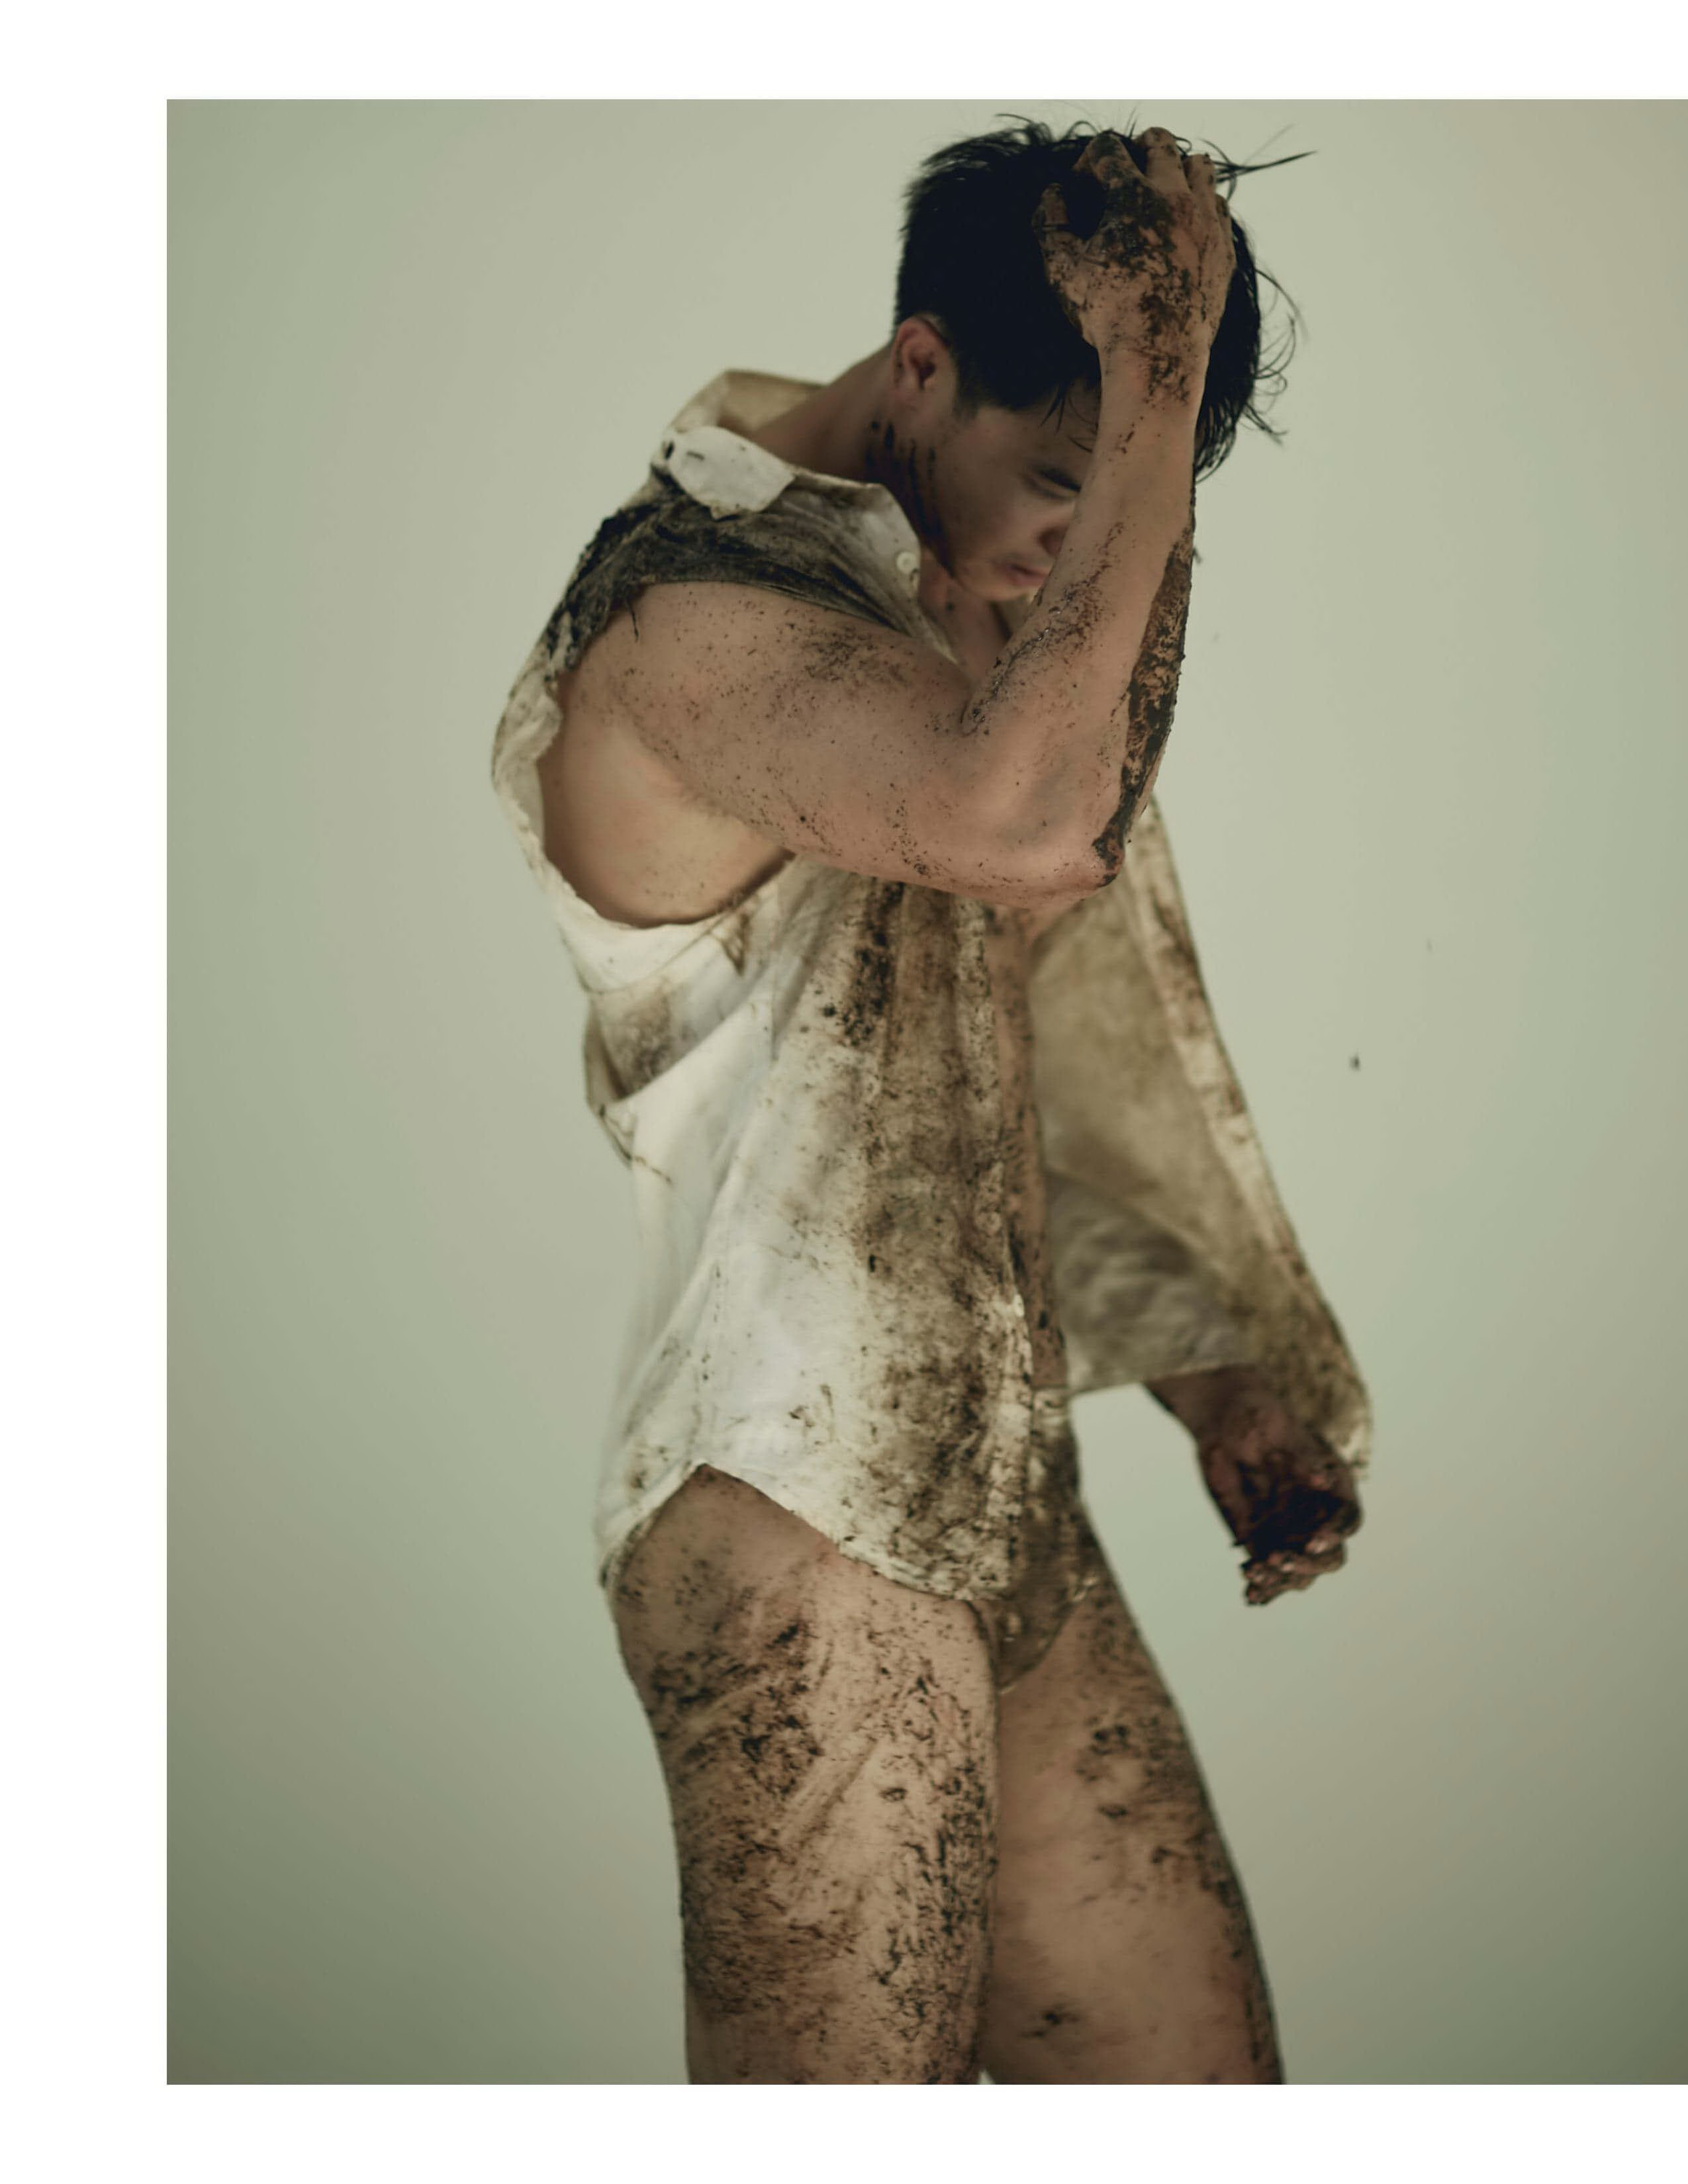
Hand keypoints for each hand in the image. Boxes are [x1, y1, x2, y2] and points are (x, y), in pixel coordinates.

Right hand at [1033, 127, 1236, 400]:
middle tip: (1124, 168)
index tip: (1083, 186)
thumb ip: (1050, 224)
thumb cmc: (1106, 315)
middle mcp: (1175, 196)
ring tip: (1159, 190)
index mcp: (1132, 194)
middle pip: (1160, 143)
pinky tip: (1181, 224)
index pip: (1109, 148)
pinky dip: (1198, 204)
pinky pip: (1216, 205)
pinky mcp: (1223, 246)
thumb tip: (1052, 193)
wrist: (1159, 355)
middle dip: (1137, 148)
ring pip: (1199, 166)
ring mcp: (1205, 219)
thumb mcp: (1063, 270)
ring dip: (1176, 169)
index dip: (1089, 161)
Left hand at [1150, 1364, 1362, 1604]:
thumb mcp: (1279, 1430)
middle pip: (1328, 1556)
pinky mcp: (1261, 1538)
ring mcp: (1290, 1529)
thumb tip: (1323, 1480)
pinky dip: (1262, 1585)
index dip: (1336, 1532)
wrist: (1222, 1422)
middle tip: (1280, 1559)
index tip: (1316, 1541)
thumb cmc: (1258, 1417)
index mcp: (1333, 1486)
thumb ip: (1302, 1459)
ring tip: (1255, 1575)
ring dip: (1281, 1578)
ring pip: (1298, 1569)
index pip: (1347, 1519)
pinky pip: (1267, 1569)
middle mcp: (1315, 1514)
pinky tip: (1249, 1596)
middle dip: (1308, 1562)